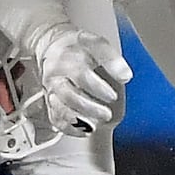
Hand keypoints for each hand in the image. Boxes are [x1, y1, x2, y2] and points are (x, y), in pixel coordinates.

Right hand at [0, 0, 129, 135]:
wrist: (51, 45)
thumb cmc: (76, 46)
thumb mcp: (96, 43)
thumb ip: (111, 59)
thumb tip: (125, 75)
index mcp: (67, 59)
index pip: (80, 74)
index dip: (97, 88)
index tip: (112, 96)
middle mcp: (56, 76)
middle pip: (68, 95)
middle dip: (88, 107)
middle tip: (106, 114)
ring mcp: (50, 90)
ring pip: (59, 108)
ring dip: (77, 120)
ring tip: (94, 125)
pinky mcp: (49, 101)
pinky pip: (54, 118)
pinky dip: (68, 127)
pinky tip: (84, 130)